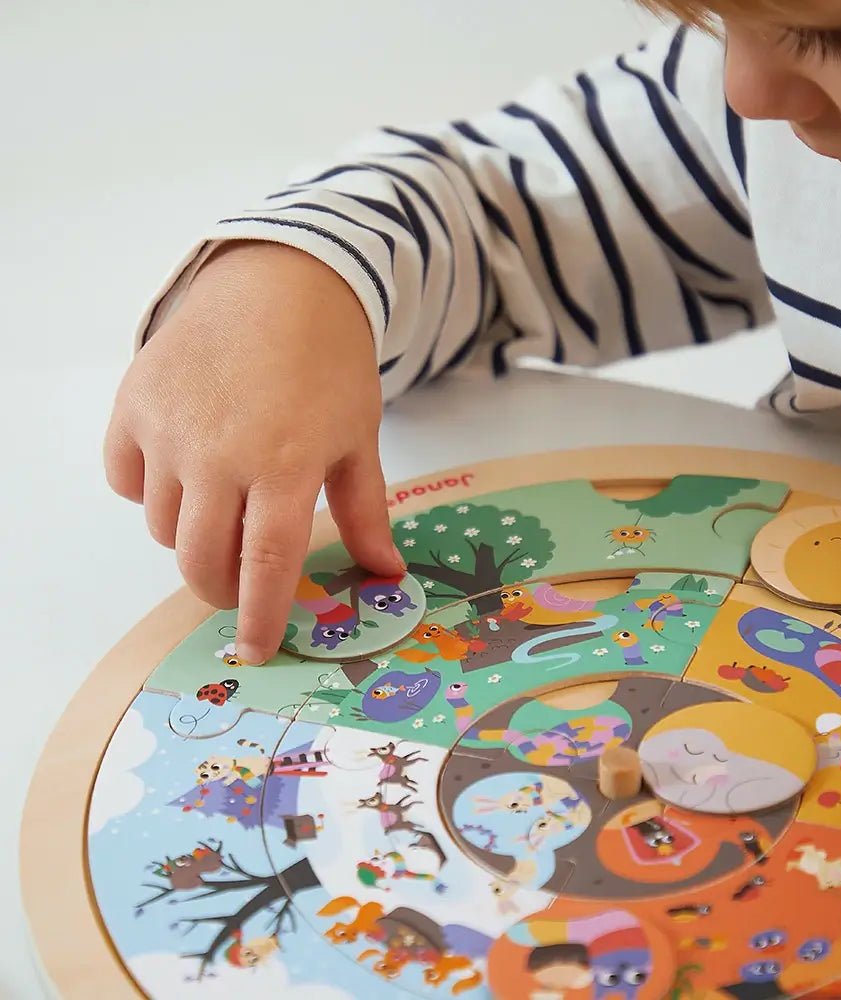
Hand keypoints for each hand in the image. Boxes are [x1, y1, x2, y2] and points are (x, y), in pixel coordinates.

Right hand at [104, 241, 403, 663]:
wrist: (281, 284)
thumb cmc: (330, 365)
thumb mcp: (358, 438)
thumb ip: (366, 512)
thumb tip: (387, 574)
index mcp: (285, 464)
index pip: (266, 566)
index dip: (262, 616)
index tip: (258, 648)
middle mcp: (219, 454)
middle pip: (203, 561)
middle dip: (221, 589)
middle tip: (240, 583)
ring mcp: (168, 429)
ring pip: (164, 527)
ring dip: (193, 535)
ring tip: (224, 502)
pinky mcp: (132, 405)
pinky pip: (127, 481)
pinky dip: (152, 490)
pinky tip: (184, 468)